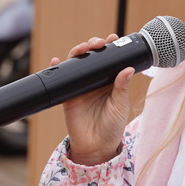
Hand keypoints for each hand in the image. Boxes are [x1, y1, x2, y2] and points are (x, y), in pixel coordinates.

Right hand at [57, 34, 133, 165]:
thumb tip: (128, 68)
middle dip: (93, 45)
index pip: (110, 59)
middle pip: (92, 56)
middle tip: (98, 44)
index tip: (113, 38)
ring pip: (77, 63)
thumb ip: (122, 88)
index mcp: (111, 81)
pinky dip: (56, 68)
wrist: (96, 147)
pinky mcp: (68, 94)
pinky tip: (56, 61)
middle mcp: (96, 81)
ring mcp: (81, 86)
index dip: (111, 48)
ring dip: (78, 51)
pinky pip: (61, 78)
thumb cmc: (113, 127)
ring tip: (82, 48)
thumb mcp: (120, 106)